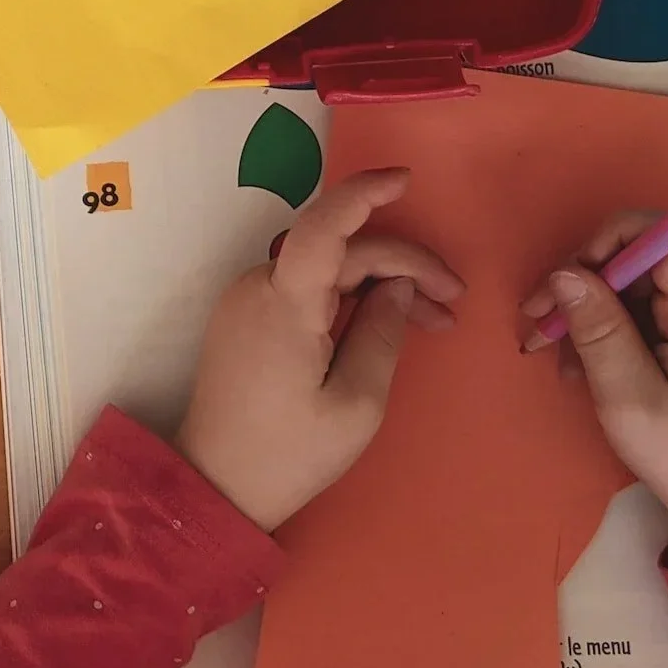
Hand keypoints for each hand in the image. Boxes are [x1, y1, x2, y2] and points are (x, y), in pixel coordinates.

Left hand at [176, 168, 463, 531]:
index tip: (406, 180)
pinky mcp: (245, 320)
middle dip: (403, 266)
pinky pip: (305, 290)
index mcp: (284, 303)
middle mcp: (258, 288)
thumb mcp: (356, 402)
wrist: (214, 487)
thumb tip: (398, 286)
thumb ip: (383, 333)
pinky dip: (347, 298)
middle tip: (453, 304)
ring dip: (379, 284)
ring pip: (325, 270)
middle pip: (339, 251)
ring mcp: (246, 302)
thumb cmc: (288, 454)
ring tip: (431, 321)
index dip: (364, 193)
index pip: (324, 225)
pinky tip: (384, 324)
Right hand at [520, 216, 667, 569]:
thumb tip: (563, 272)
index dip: (611, 241)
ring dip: (601, 312)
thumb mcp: (629, 402)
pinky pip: (664, 304)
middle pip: (650, 256)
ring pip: (650, 282)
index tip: (567, 283)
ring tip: (567, 364)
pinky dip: (625, 325)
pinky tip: (598, 364)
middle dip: (590, 285)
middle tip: (542, 333)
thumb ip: (598, 332)